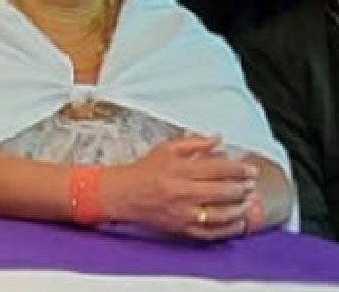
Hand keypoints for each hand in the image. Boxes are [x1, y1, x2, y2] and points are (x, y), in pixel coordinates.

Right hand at [100, 135, 259, 240]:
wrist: (122, 194)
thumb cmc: (145, 171)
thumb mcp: (166, 149)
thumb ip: (194, 143)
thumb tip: (219, 139)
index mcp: (179, 169)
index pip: (219, 168)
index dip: (240, 169)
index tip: (251, 170)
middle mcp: (182, 191)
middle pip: (224, 191)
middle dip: (243, 188)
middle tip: (251, 185)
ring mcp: (183, 212)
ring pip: (223, 213)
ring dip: (240, 207)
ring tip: (247, 201)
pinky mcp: (182, 228)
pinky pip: (213, 232)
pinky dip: (230, 228)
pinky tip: (237, 221)